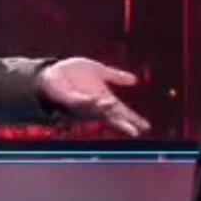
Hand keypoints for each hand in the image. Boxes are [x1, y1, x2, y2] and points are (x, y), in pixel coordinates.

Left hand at [36, 58, 150, 135]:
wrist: (54, 71)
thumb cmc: (74, 73)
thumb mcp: (99, 70)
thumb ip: (116, 76)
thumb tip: (135, 80)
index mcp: (104, 98)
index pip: (121, 111)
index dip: (133, 118)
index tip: (145, 126)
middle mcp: (95, 103)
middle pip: (112, 116)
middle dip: (122, 123)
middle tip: (134, 131)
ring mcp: (83, 103)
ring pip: (97, 110)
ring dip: (106, 110)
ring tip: (116, 107)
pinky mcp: (70, 99)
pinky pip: (82, 102)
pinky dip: (91, 101)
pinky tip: (99, 100)